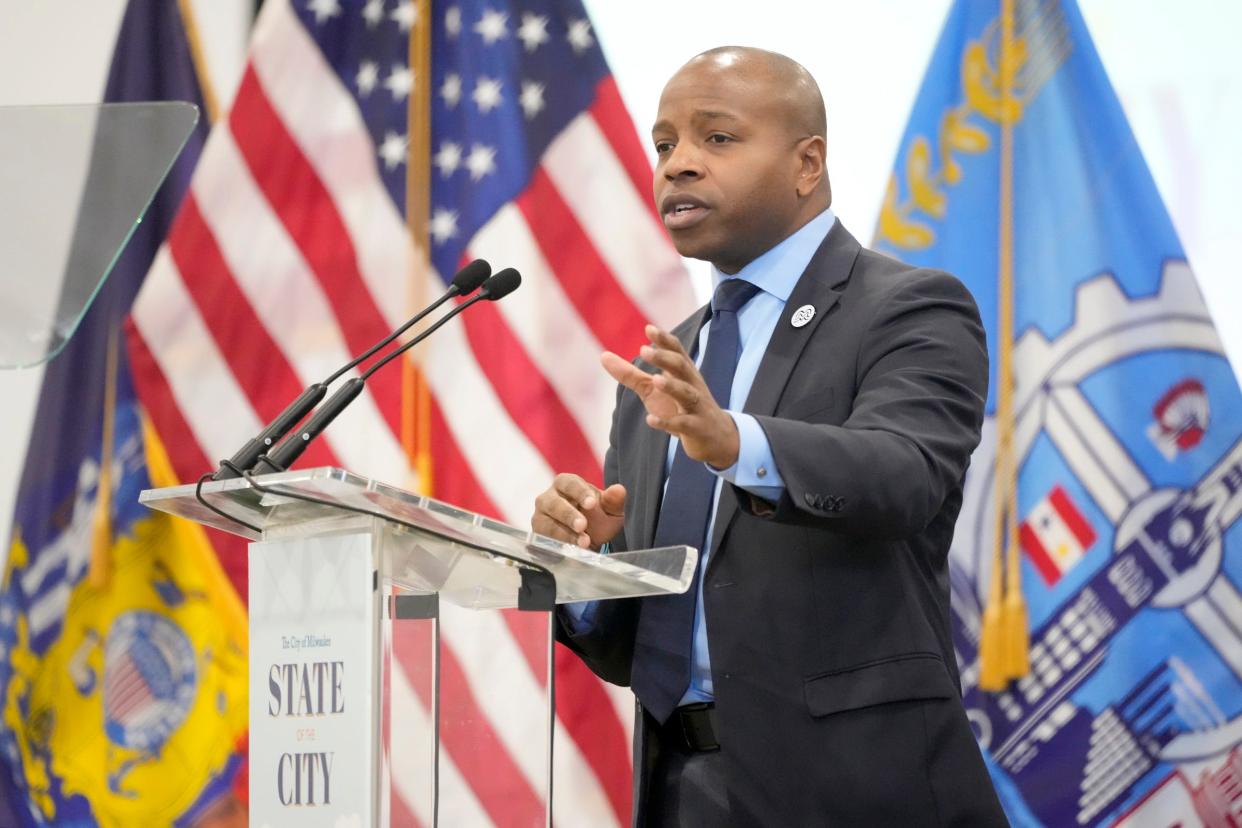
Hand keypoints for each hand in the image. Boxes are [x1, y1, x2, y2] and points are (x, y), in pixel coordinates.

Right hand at [532, 474, 626, 548]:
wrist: (588, 540)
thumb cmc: (598, 518)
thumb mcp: (611, 511)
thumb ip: (614, 501)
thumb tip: (619, 490)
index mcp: (566, 484)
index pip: (569, 483)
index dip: (579, 492)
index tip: (591, 504)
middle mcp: (549, 497)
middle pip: (554, 503)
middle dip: (569, 515)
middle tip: (582, 525)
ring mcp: (541, 516)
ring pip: (547, 523)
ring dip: (565, 534)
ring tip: (584, 542)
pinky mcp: (538, 534)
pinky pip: (545, 540)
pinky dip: (559, 545)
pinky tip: (573, 550)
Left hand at [601, 324, 739, 468]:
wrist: (716, 437)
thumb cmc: (681, 407)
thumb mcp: (654, 390)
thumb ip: (630, 374)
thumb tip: (603, 355)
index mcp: (684, 373)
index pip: (677, 351)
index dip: (664, 340)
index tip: (649, 328)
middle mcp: (693, 385)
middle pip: (682, 367)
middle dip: (665, 358)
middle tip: (645, 350)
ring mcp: (697, 407)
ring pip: (687, 393)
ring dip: (672, 386)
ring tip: (655, 380)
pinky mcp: (697, 428)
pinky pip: (683, 424)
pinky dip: (668, 422)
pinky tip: (650, 420)